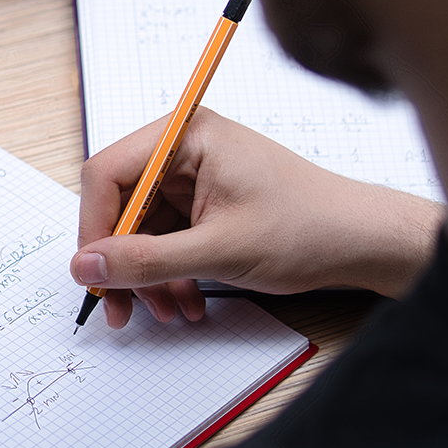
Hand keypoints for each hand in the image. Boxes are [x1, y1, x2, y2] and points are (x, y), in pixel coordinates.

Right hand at [70, 107, 443, 328]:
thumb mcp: (218, 250)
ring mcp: (193, 178)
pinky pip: (165, 240)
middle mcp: (185, 150)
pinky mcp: (202, 204)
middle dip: (122, 261)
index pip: (108, 173)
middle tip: (119, 306)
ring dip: (147, 276)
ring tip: (166, 311)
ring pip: (140, 230)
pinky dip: (168, 274)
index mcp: (188, 136)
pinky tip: (185, 301)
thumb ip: (146, 259)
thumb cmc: (307, 228)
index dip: (94, 226)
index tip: (94, 271)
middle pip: (120, 205)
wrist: (360, 243)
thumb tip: (86, 265)